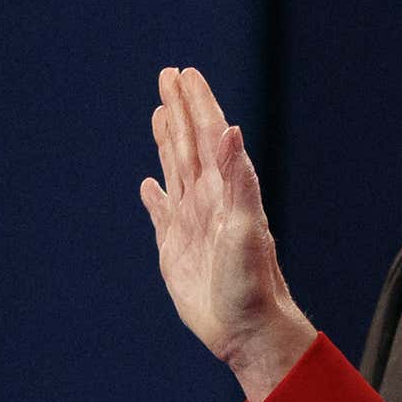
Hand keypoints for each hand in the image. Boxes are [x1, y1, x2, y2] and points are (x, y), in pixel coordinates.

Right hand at [140, 67, 314, 401]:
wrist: (247, 327)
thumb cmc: (252, 282)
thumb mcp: (245, 226)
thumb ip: (237, 178)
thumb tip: (230, 128)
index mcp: (225, 190)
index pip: (209, 134)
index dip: (198, 103)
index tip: (185, 73)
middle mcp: (208, 200)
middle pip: (190, 143)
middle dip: (180, 109)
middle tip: (168, 75)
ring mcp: (191, 223)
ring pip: (176, 169)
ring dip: (168, 140)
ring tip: (160, 113)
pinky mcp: (176, 249)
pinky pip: (162, 213)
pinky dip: (155, 196)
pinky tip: (149, 185)